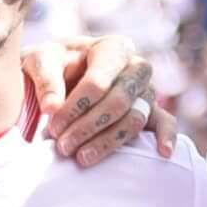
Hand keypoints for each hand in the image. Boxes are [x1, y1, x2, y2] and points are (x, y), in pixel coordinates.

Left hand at [25, 34, 162, 162]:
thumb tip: (52, 108)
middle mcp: (135, 67)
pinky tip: (162, 153)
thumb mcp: (40, 61)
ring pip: (135, 118)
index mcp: (112, 49)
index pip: (98, 81)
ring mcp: (146, 90)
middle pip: (119, 102)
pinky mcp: (151, 110)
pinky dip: (166, 137)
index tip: (53, 128)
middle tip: (63, 147)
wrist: (60, 75)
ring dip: (108, 141)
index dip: (76, 107)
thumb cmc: (52, 65)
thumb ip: (45, 80)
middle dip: (89, 127)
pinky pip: (165, 122)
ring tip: (81, 158)